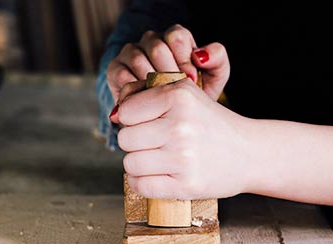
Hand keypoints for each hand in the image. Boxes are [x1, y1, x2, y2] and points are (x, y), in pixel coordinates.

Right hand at [106, 24, 229, 101]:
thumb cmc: (191, 97)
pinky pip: (122, 75)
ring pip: (137, 59)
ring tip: (160, 101)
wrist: (166, 118)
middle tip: (174, 93)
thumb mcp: (211, 80)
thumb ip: (217, 61)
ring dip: (150, 82)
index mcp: (174, 39)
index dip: (183, 59)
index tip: (190, 80)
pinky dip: (134, 91)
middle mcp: (151, 42)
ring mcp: (131, 53)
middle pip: (156, 47)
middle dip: (168, 73)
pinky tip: (144, 104)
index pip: (176, 36)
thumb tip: (200, 54)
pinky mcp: (115, 69)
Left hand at [110, 79, 253, 199]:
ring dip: (139, 164)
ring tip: (159, 159)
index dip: (133, 119)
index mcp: (179, 97)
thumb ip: (144, 93)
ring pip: (130, 163)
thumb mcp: (183, 94)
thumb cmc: (209, 123)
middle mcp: (180, 126)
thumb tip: (113, 114)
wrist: (249, 153)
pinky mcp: (186, 185)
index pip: (125, 112)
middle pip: (125, 139)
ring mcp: (183, 158)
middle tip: (156, 143)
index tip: (149, 123)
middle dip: (136, 142)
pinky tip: (157, 175)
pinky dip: (143, 182)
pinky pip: (141, 185)